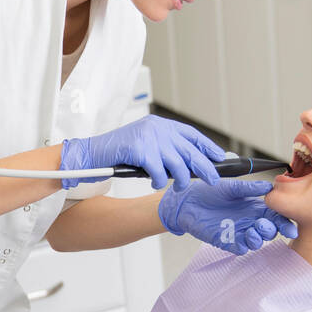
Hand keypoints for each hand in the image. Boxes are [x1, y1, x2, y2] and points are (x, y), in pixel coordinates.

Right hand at [60, 115, 224, 191]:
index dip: (207, 146)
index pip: (191, 134)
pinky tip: (154, 184)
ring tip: (178, 187)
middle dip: (204, 166)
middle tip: (213, 179)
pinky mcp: (139, 149)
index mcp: (160, 125)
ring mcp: (148, 138)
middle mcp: (157, 128)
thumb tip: (189, 165)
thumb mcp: (145, 146)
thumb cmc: (118, 154)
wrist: (91, 154)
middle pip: (189, 149)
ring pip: (177, 163)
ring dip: (180, 179)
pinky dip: (158, 181)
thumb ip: (164, 150)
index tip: (220, 157)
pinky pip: (158, 171)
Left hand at [158, 178, 298, 254]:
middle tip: (265, 223)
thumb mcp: (231, 186)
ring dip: (260, 238)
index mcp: (255, 207)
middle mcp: (249, 221)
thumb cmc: (209, 191)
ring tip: (255, 228)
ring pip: (257, 241)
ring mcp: (238, 232)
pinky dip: (246, 245)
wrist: (187, 200)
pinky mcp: (225, 241)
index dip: (284, 222)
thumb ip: (249, 188)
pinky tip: (245, 237)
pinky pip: (240, 248)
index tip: (290, 227)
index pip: (275, 216)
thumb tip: (269, 187)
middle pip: (269, 230)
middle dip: (273, 230)